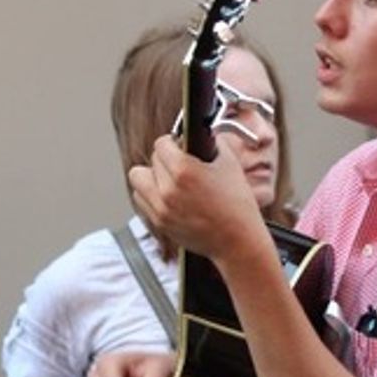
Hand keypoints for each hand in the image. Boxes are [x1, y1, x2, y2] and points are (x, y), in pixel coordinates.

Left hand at [129, 135, 267, 263]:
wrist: (237, 242)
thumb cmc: (238, 205)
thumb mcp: (230, 164)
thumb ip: (214, 144)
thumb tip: (203, 135)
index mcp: (184, 171)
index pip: (161, 144)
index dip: (173, 141)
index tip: (179, 144)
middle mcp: (167, 189)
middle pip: (151, 159)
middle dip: (166, 158)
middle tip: (180, 163)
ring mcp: (161, 208)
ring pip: (138, 179)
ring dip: (151, 175)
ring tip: (167, 179)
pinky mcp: (159, 222)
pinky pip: (142, 200)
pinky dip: (151, 194)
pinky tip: (168, 195)